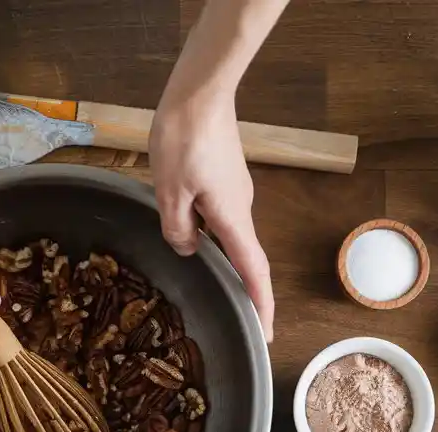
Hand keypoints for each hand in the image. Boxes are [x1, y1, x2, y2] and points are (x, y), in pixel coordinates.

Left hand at [150, 94, 274, 340]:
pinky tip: (192, 237)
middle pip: (246, 257)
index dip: (261, 304)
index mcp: (232, 217)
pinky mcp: (226, 179)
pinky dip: (213, 235)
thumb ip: (179, 228)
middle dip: (247, 291)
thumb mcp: (169, 191)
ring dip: (224, 260)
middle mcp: (241, 208)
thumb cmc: (184, 139)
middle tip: (244, 322)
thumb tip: (190, 248)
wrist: (200, 93)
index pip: (253, 270)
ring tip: (213, 285)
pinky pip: (221, 217)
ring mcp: (236, 192)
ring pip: (230, 235)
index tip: (268, 333)